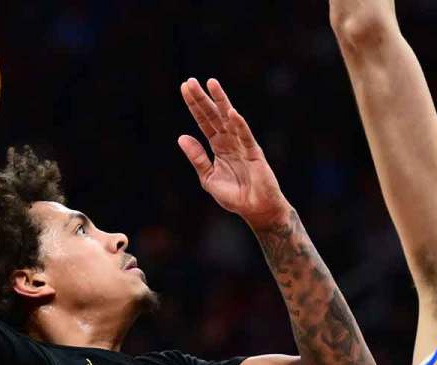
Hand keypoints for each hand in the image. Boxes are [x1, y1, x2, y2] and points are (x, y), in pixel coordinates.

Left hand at [178, 78, 290, 227]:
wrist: (255, 210)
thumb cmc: (234, 196)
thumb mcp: (208, 177)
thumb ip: (197, 158)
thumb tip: (181, 137)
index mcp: (218, 146)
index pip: (204, 122)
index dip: (194, 106)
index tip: (184, 88)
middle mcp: (230, 142)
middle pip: (214, 116)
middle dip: (202, 99)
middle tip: (191, 81)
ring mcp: (242, 145)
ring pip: (229, 120)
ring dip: (220, 102)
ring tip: (211, 84)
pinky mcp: (254, 154)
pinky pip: (246, 137)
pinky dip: (239, 125)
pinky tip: (231, 112)